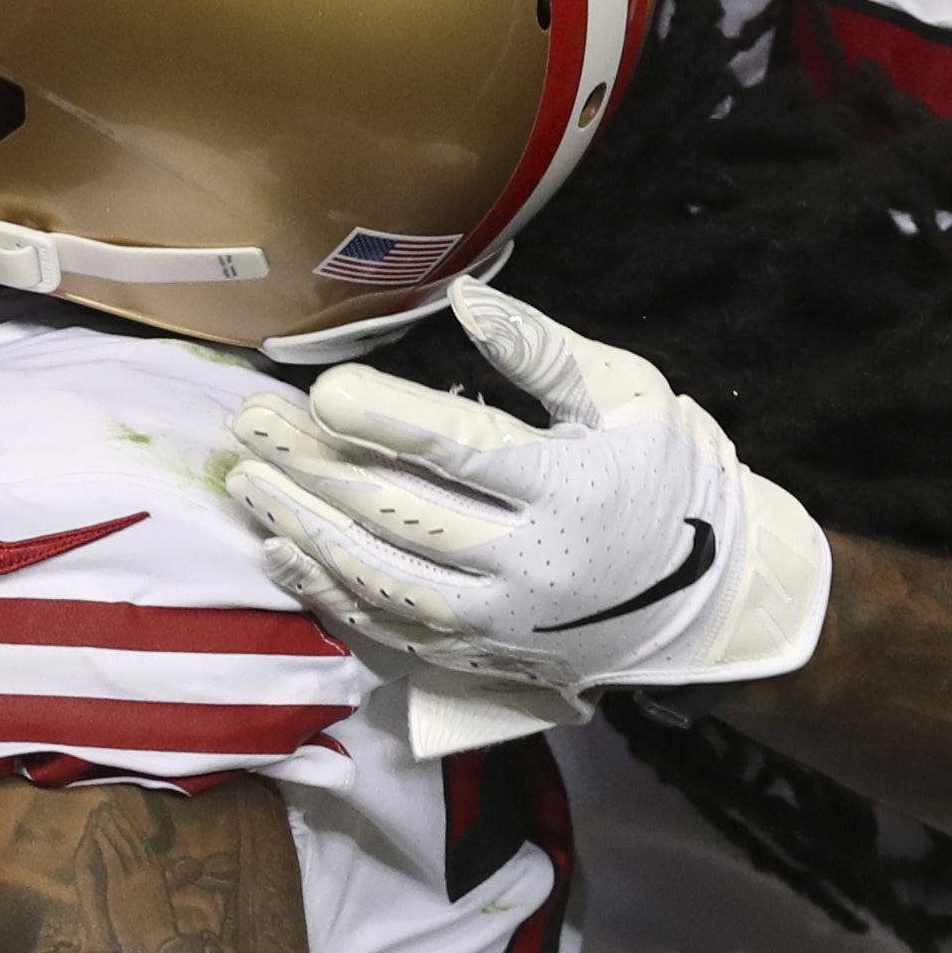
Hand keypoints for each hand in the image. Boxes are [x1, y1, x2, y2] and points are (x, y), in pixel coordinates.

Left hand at [224, 282, 830, 755]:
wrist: (705, 597)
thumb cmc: (661, 475)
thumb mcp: (628, 396)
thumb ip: (544, 350)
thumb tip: (466, 296)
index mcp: (567, 487)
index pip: (462, 451)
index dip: (389, 420)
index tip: (323, 390)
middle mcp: (527, 562)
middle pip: (402, 512)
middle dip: (316, 465)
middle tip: (251, 421)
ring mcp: (498, 619)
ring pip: (381, 577)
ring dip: (305, 529)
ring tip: (246, 481)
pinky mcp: (478, 655)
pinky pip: (387, 628)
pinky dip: (326, 591)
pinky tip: (278, 551)